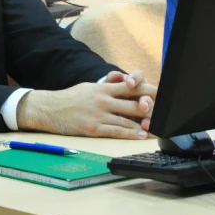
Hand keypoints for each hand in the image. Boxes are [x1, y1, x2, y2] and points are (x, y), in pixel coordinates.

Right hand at [16, 70, 156, 138]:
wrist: (49, 109)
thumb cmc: (71, 98)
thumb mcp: (90, 86)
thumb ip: (108, 84)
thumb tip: (123, 79)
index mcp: (103, 87)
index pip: (131, 86)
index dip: (148, 90)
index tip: (161, 94)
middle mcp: (103, 99)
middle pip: (133, 102)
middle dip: (151, 108)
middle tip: (165, 112)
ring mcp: (98, 114)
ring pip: (127, 119)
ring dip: (144, 124)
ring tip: (157, 127)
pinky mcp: (93, 128)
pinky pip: (115, 131)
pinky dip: (129, 134)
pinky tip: (140, 135)